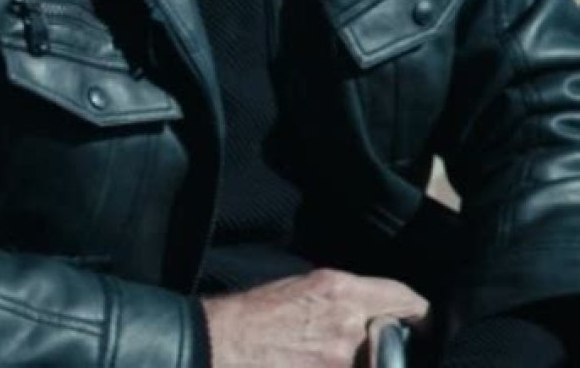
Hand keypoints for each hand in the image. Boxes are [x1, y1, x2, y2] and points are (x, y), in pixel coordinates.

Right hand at [201, 268, 427, 366]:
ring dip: (362, 362)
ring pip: (373, 364)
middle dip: (387, 346)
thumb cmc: (254, 314)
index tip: (424, 322)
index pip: (405, 299)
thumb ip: (344, 299)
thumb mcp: (303, 287)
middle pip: (394, 340)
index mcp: (342, 290)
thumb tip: (371, 313)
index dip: (420, 313)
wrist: (221, 344)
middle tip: (371, 348)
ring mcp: (341, 361)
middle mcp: (349, 326)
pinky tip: (315, 363)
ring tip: (322, 353)